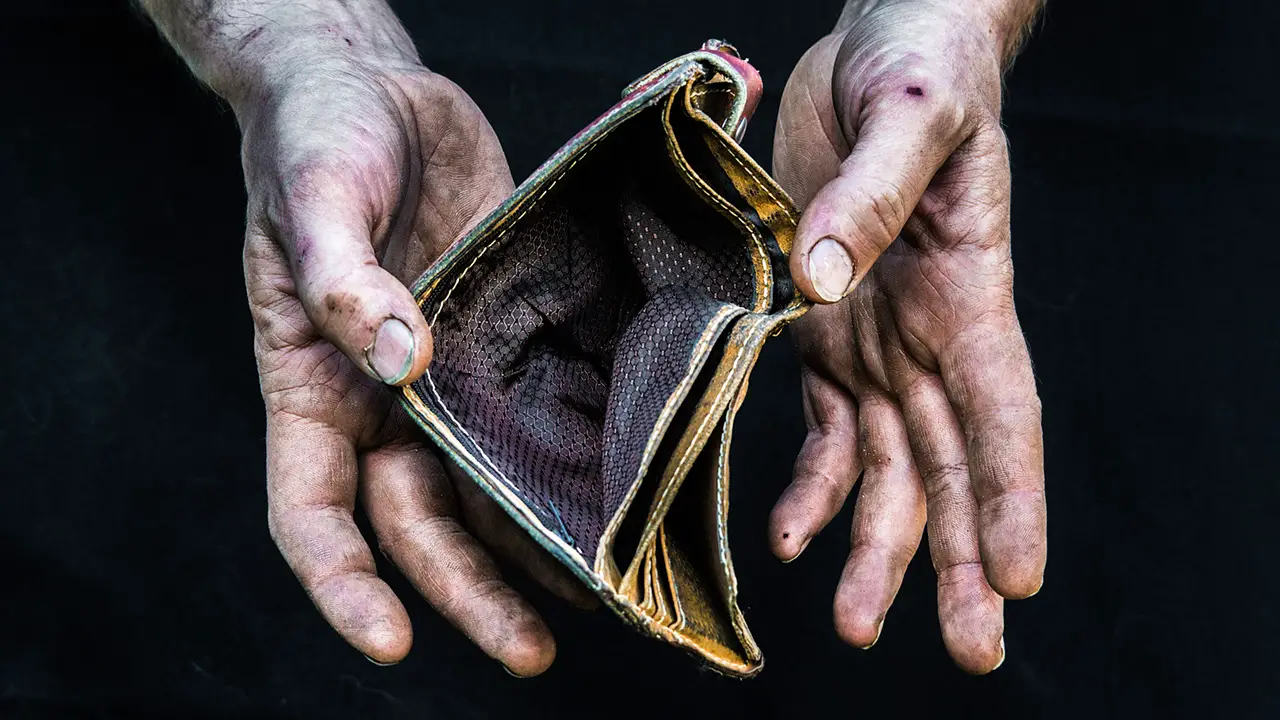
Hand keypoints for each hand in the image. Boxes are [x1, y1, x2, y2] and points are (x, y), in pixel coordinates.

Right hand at [237, 43, 593, 674]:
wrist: (373, 90)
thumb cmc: (316, 138)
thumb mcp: (316, 196)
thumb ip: (343, 278)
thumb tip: (395, 360)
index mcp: (314, 384)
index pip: (313, 512)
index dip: (343, 583)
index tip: (388, 641)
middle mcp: (386, 402)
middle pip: (421, 525)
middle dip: (472, 592)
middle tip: (533, 647)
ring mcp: (453, 376)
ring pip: (493, 488)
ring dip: (540, 548)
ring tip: (606, 596)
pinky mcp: (511, 337)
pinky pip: (550, 410)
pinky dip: (586, 454)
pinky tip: (636, 488)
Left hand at [770, 0, 1045, 672]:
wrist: (884, 51)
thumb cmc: (921, 71)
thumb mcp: (908, 118)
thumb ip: (871, 200)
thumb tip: (824, 285)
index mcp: (971, 292)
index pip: (1002, 412)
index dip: (1011, 496)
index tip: (1017, 578)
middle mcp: (929, 337)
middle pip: (950, 467)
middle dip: (957, 559)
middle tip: (973, 648)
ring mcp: (877, 343)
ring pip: (887, 469)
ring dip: (877, 547)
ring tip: (858, 623)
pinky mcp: (823, 332)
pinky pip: (824, 429)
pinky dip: (811, 487)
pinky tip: (791, 536)